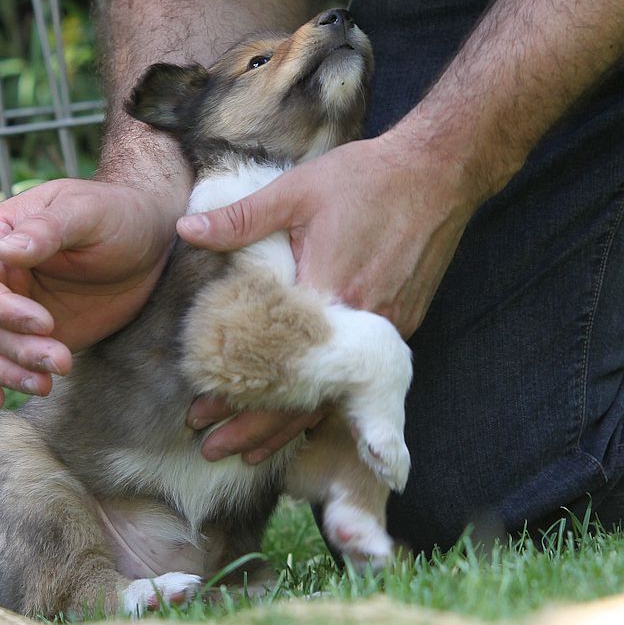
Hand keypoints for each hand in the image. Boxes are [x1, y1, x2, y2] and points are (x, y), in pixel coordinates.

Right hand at [0, 177, 184, 409]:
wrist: (150, 241)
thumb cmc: (117, 214)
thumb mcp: (87, 211)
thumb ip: (47, 229)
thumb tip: (6, 251)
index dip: (3, 310)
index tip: (44, 324)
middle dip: (17, 349)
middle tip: (60, 360)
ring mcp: (12, 310)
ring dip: (10, 373)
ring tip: (46, 384)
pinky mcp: (31, 338)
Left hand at [178, 128, 481, 459]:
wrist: (440, 173)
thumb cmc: (367, 179)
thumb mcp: (298, 190)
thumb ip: (242, 218)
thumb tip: (185, 231)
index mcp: (327, 291)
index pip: (273, 359)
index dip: (237, 392)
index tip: (202, 413)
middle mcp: (358, 323)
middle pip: (302, 392)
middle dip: (256, 427)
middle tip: (214, 448)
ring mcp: (384, 329)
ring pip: (331, 393)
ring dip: (289, 425)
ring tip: (251, 451)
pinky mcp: (400, 326)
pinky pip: (356, 377)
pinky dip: (327, 402)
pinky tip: (306, 419)